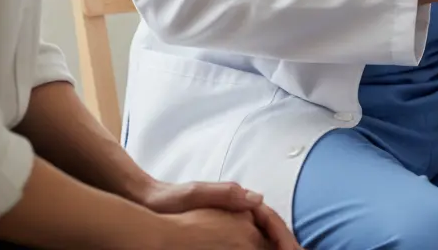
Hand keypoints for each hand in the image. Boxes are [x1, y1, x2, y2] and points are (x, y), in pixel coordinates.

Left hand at [142, 181, 300, 249]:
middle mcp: (239, 206)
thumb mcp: (198, 193)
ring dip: (274, 247)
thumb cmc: (171, 198)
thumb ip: (228, 194)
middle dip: (285, 244)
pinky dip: (261, 248)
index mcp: (238, 199)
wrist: (152, 200)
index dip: (284, 237)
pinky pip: (249, 238)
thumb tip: (258, 197)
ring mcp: (232, 215)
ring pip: (262, 234)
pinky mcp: (224, 224)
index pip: (271, 219)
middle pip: (270, 227)